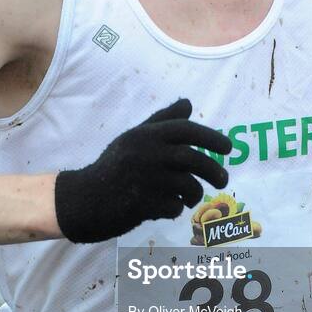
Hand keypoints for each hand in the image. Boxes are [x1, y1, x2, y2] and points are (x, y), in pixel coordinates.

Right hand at [54, 99, 231, 242]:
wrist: (83, 200)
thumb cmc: (113, 167)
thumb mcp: (134, 138)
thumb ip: (162, 121)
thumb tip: (188, 103)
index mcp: (145, 135)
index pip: (186, 130)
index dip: (211, 137)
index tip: (228, 148)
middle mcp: (146, 153)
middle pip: (193, 158)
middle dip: (213, 170)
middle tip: (223, 180)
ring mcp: (144, 179)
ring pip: (187, 185)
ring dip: (194, 193)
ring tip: (190, 197)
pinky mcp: (141, 204)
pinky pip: (174, 206)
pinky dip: (175, 208)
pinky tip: (166, 208)